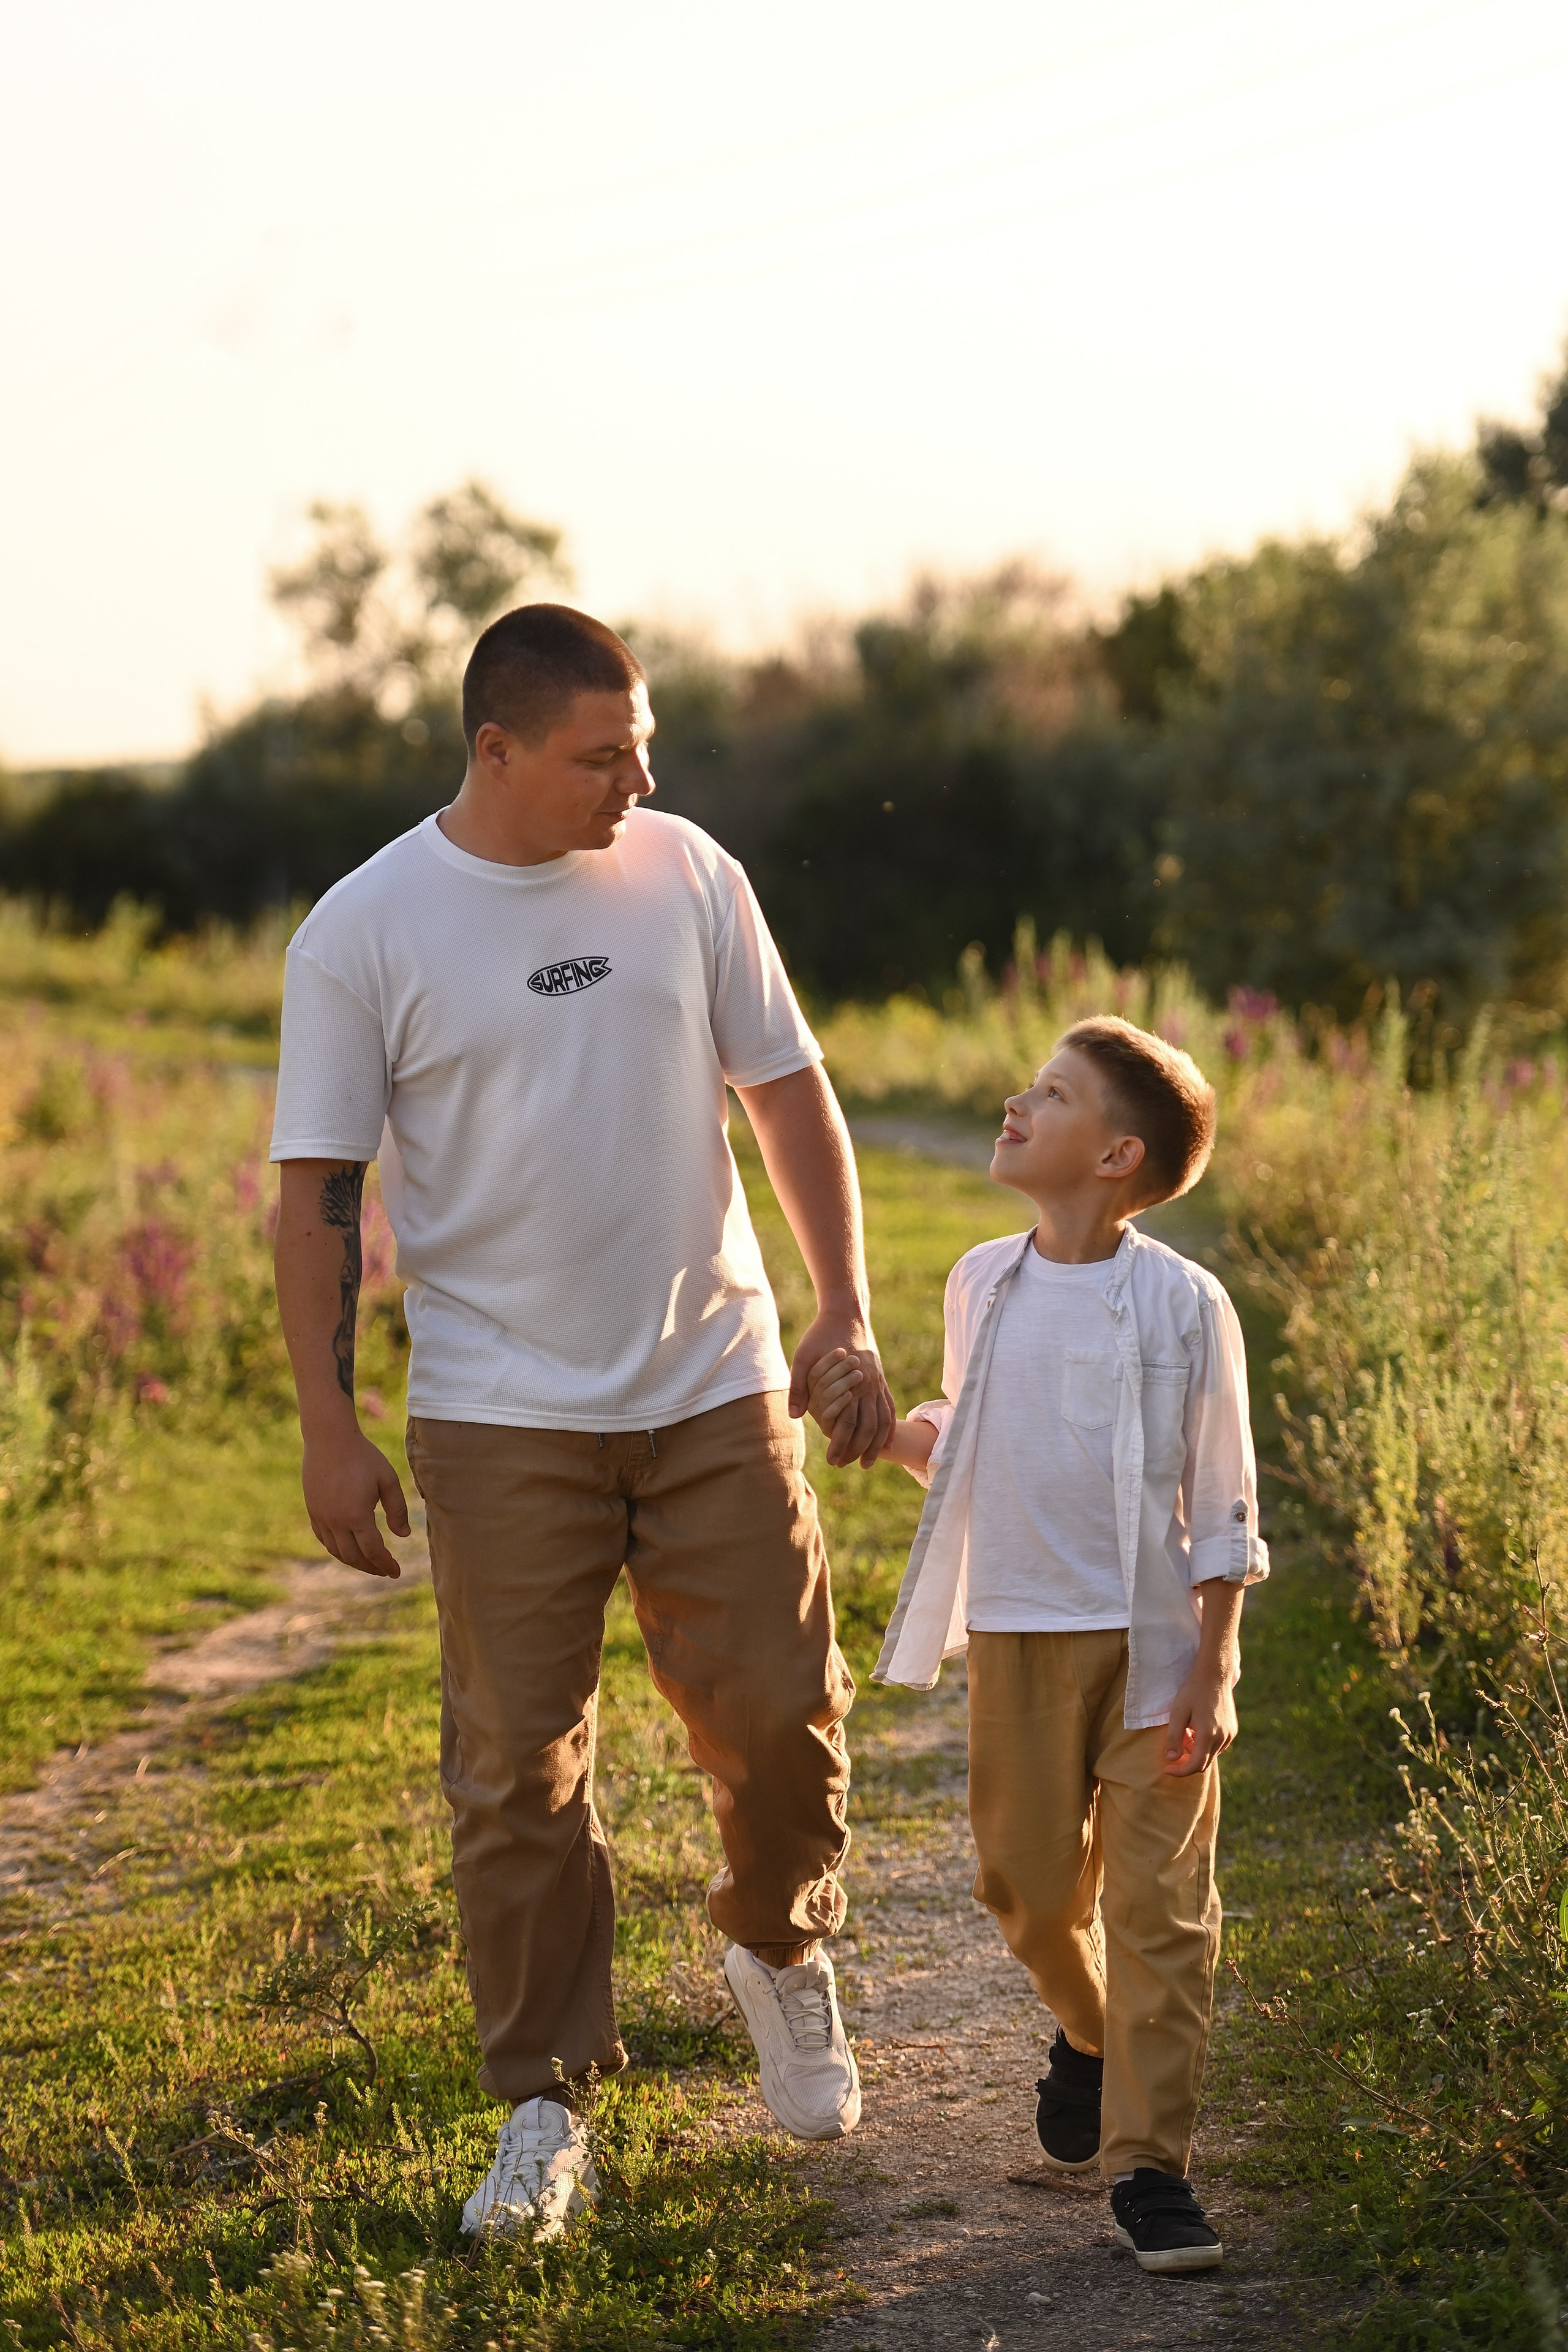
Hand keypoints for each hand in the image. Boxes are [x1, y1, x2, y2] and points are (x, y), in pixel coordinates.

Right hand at [301, 1423, 410, 1576]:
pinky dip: (337, 1549)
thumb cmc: (363, 1456)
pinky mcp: (312, 1510)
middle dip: (371, 1567)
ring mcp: (321, 1517)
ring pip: (336, 1551)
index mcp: (357, 1516)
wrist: (329, 1438)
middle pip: (353, 1557)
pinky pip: (324, 1539)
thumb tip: (403, 1535)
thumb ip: (397, 1509)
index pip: (373, 1551)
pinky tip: (348, 1548)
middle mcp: (336, 1522)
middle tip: (385, 1571)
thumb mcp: (387, 1480)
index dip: (385, 1564)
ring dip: (354, 1561)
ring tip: (369, 1563)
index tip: (396, 1572)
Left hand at [788, 1307, 893, 1467]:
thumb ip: (798, 1387)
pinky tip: (887, 1442)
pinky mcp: (880, 1380)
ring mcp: (877, 1383)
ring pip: (884, 1422)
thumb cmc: (821, 1335)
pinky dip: (890, 1428)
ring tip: (868, 1463)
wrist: (846, 1313)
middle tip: (845, 1466)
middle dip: (858, 1451)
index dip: (841, 1445)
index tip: (833, 1461)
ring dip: (877, 1445)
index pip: (848, 1424)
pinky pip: (890, 1408)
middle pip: (868, 1428)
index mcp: (851, 1383)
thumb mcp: (803, 1357)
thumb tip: (794, 1415)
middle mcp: (868, 1386)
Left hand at [1162, 1666, 1238, 1776]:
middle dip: (1186, 1760)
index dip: (1180, 1771)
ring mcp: (1230, 1735)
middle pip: (1203, 1762)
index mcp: (1208, 1735)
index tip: (1167, 1768)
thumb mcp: (1178, 1712)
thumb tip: (1171, 1759)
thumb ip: (1174, 1737)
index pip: (1195, 1765)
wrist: (1214, 1675)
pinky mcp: (1233, 1730)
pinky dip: (1205, 1744)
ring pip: (1210, 1754)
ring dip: (1196, 1750)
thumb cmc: (1193, 1692)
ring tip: (1187, 1730)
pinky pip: (1218, 1746)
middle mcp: (1222, 1738)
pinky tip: (1197, 1728)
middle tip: (1175, 1745)